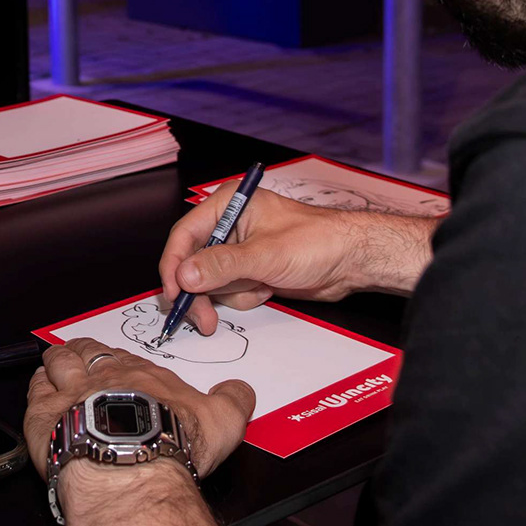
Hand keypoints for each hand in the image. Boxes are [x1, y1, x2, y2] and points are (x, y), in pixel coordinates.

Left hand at [24, 337, 254, 482]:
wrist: (131, 466)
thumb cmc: (173, 444)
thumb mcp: (224, 420)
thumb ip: (234, 399)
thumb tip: (242, 388)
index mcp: (144, 375)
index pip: (126, 357)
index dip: (119, 359)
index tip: (118, 363)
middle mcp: (104, 376)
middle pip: (88, 351)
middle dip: (83, 350)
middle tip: (80, 352)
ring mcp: (71, 393)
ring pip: (58, 363)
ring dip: (56, 361)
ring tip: (54, 362)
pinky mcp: (44, 416)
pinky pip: (34, 391)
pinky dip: (36, 387)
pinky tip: (38, 390)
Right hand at [157, 189, 437, 335]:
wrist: (351, 261)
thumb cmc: (315, 243)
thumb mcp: (264, 256)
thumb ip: (222, 266)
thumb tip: (184, 275)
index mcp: (227, 205)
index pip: (185, 235)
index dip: (174, 265)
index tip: (174, 293)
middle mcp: (228, 225)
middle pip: (192, 262)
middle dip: (200, 292)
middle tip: (204, 321)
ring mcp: (239, 249)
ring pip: (210, 281)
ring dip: (230, 294)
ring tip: (259, 290)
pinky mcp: (250, 269)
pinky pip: (230, 290)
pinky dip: (245, 296)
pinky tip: (268, 290)